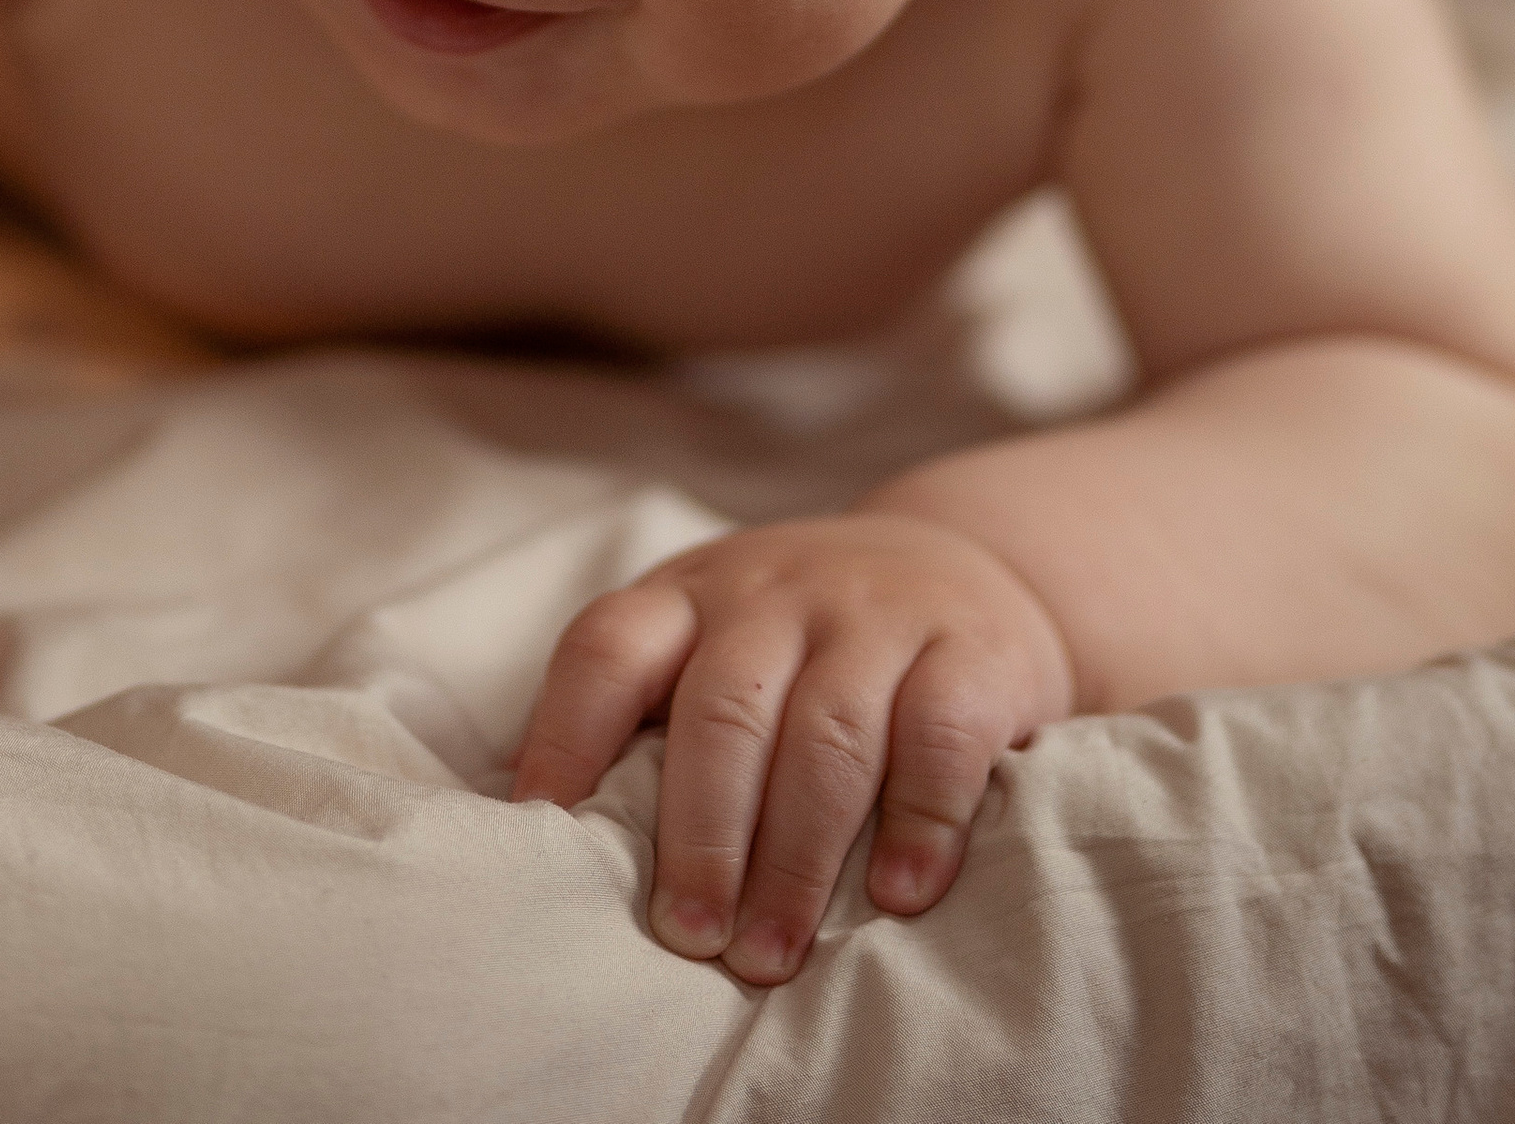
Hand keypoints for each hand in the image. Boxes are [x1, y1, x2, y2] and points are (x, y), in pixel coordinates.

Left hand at [514, 509, 1073, 983]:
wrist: (964, 561)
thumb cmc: (807, 637)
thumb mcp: (718, 638)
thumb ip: (655, 712)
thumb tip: (558, 839)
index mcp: (691, 594)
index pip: (606, 649)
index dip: (564, 742)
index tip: (547, 843)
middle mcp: (774, 592)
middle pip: (722, 713)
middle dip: (701, 839)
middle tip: (690, 938)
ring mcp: (874, 614)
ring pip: (827, 737)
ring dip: (797, 859)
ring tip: (772, 952)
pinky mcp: (968, 649)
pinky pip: (940, 735)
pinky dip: (919, 822)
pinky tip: (899, 895)